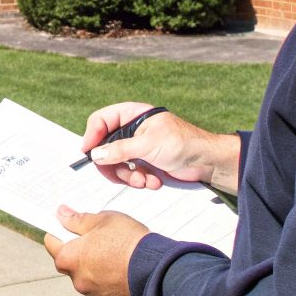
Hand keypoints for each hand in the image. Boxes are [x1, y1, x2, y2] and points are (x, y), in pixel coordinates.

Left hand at [43, 205, 147, 295]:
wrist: (154, 266)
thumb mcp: (101, 220)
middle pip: (67, 259)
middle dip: (77, 247)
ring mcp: (91, 290)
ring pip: (84, 271)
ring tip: (110, 248)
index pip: (51, 242)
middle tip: (93, 234)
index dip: (58, 230)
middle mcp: (76, 278)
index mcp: (68, 257)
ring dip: (90, 261)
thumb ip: (77, 219)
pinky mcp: (106, 295)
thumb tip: (62, 214)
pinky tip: (117, 261)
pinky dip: (103, 272)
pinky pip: (98, 281)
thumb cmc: (126, 240)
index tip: (66, 224)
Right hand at [81, 103, 240, 192]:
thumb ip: (120, 149)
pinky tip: (154, 181)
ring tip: (144, 180)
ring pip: (117, 164)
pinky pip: (130, 174)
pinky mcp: (145, 163)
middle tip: (119, 176)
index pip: (101, 121)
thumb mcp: (147, 144)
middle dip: (114, 165)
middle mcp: (132, 130)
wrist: (206, 162)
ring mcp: (137, 147)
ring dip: (129, 176)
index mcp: (132, 115)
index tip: (88, 153)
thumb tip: (96, 154)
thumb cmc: (182, 143)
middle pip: (105, 147)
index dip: (92, 136)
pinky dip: (140, 180)